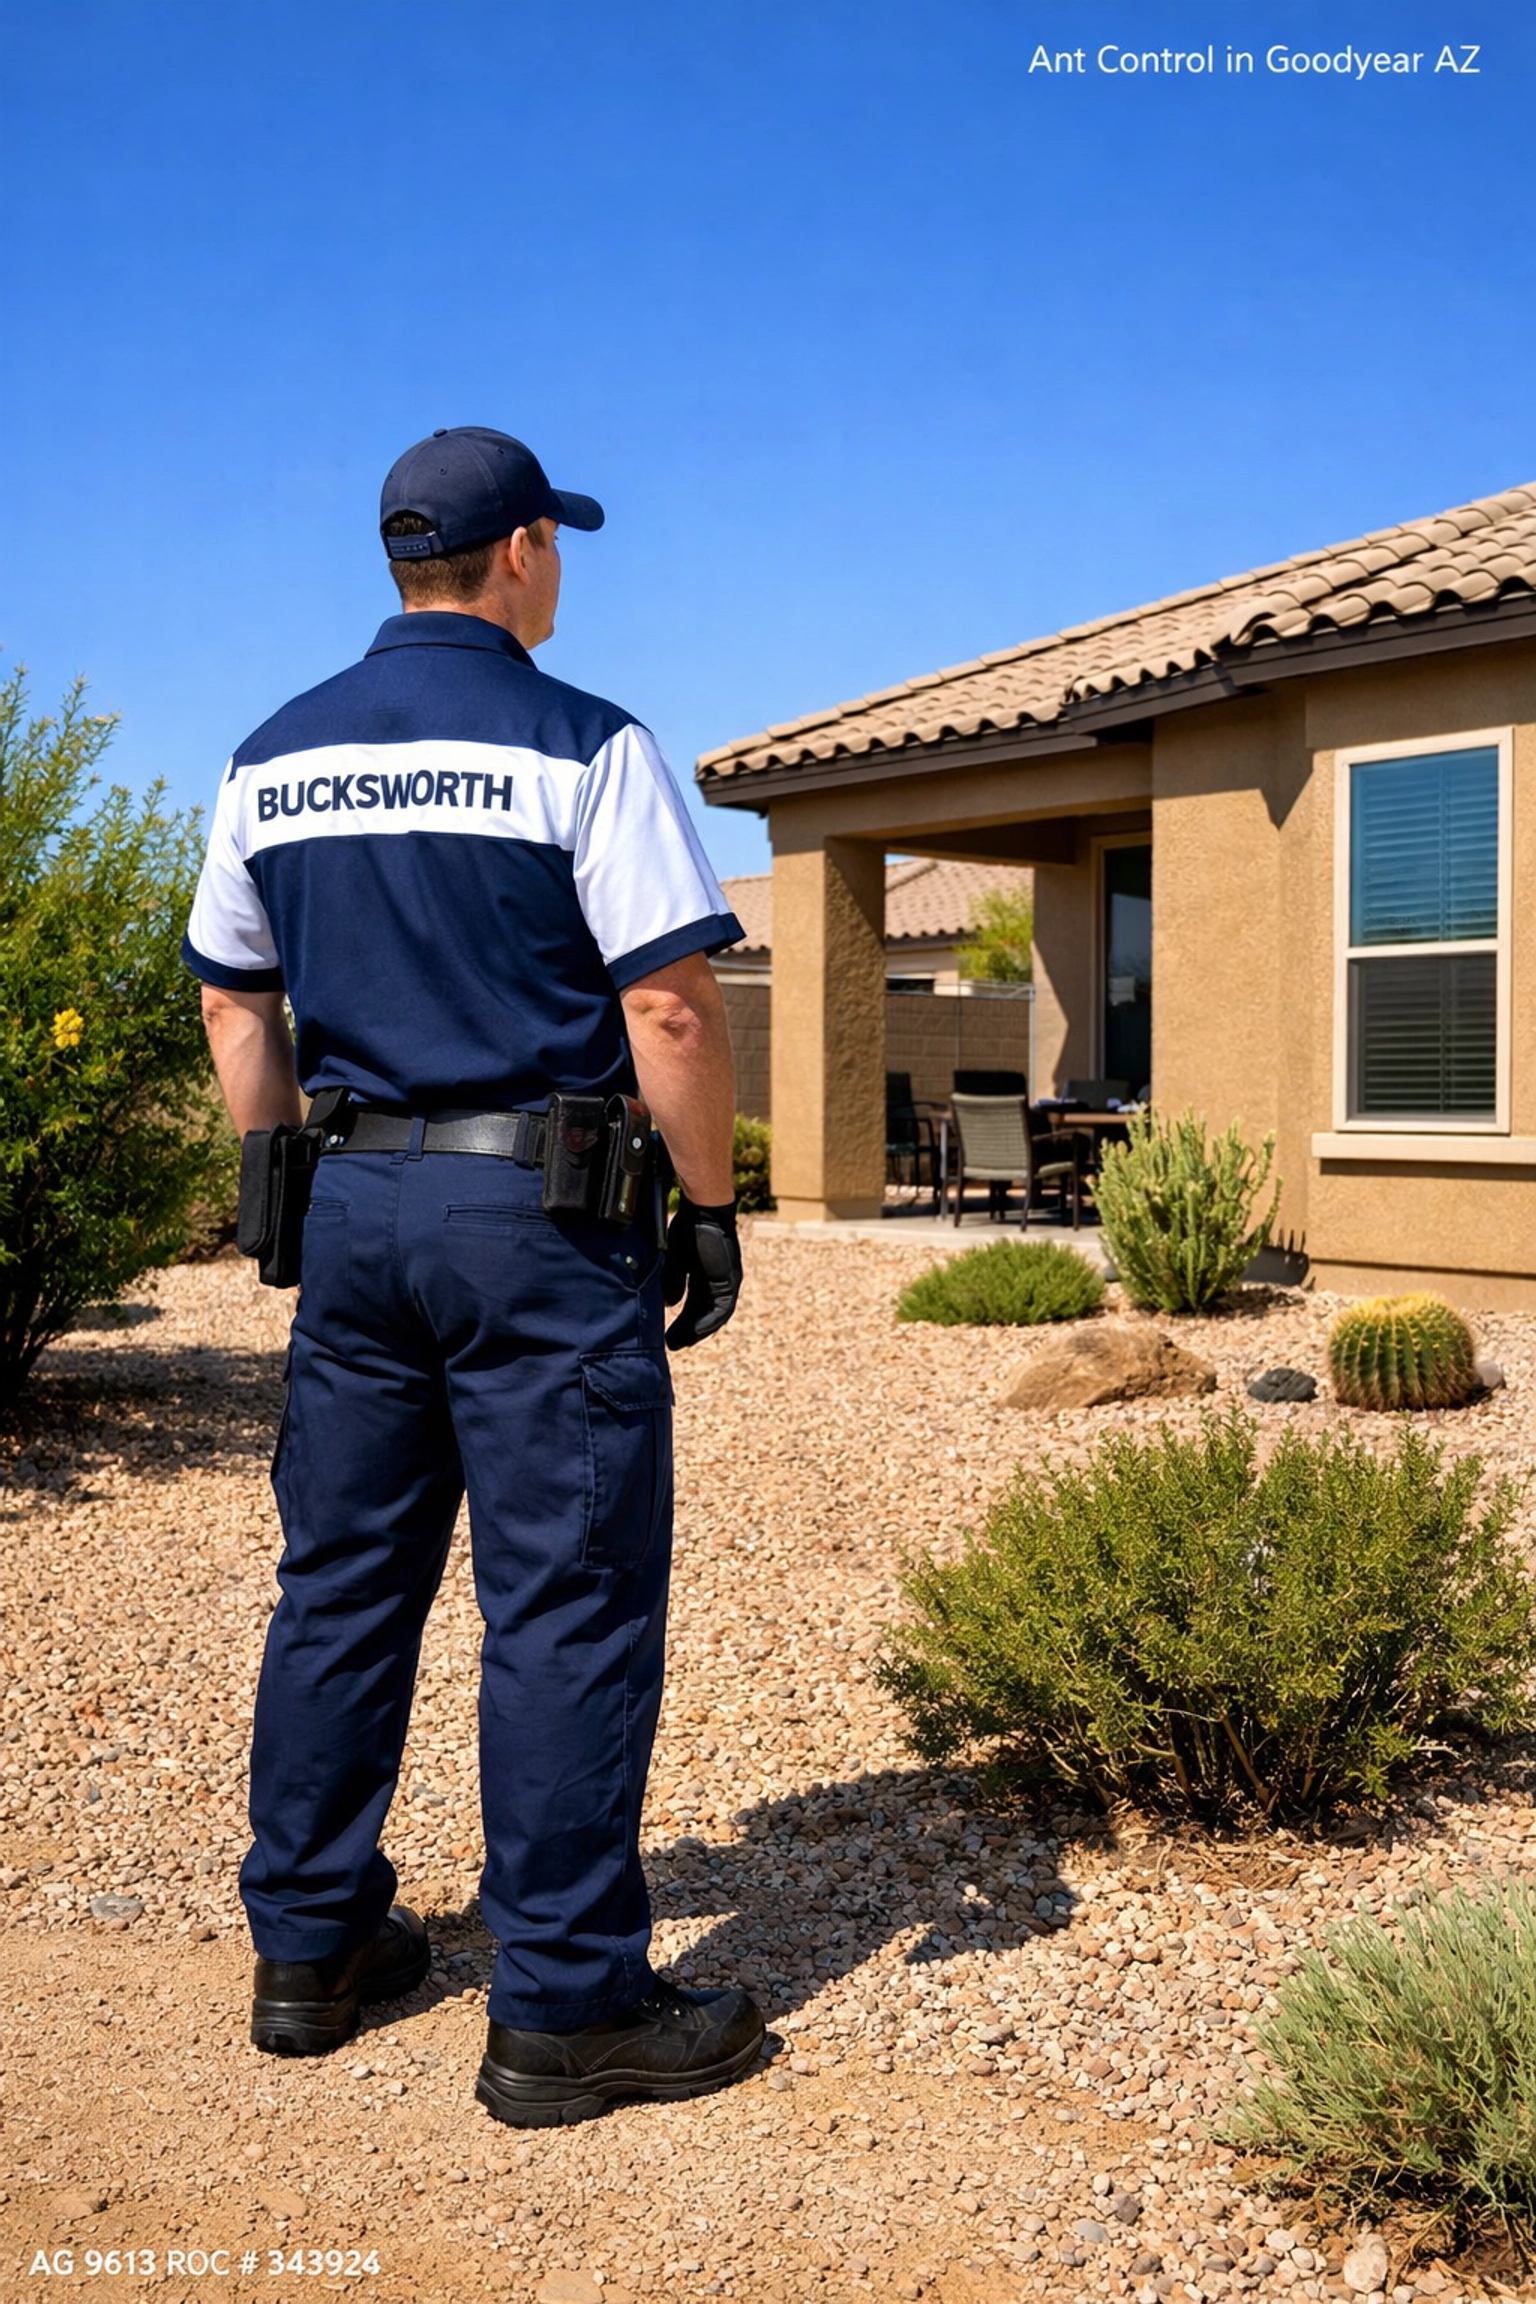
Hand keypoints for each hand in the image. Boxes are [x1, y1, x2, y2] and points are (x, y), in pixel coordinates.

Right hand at [662, 1198, 741, 1348]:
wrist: (704, 1210)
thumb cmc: (689, 1227)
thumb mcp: (676, 1259)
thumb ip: (674, 1281)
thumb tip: (669, 1303)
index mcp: (707, 1274)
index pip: (696, 1303)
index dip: (684, 1319)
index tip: (670, 1332)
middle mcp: (720, 1280)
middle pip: (704, 1312)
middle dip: (688, 1329)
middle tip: (673, 1343)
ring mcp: (728, 1281)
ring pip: (715, 1315)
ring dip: (697, 1330)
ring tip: (680, 1342)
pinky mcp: (730, 1280)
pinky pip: (722, 1309)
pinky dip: (707, 1322)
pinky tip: (694, 1332)